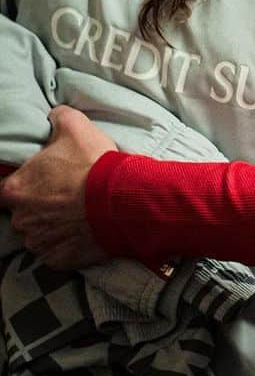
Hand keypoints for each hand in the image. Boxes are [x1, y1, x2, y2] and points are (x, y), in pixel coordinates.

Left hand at [0, 106, 114, 268]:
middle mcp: (21, 220)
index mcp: (15, 189)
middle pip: (23, 213)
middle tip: (66, 195)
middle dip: (41, 206)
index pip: (5, 190)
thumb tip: (54, 115)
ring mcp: (39, 242)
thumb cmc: (93, 165)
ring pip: (40, 234)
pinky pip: (58, 252)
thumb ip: (58, 118)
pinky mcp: (58, 259)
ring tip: (80, 213)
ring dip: (54, 225)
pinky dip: (69, 243)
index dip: (24, 184)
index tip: (42, 181)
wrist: (121, 200)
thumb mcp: (76, 127)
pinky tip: (85, 229)